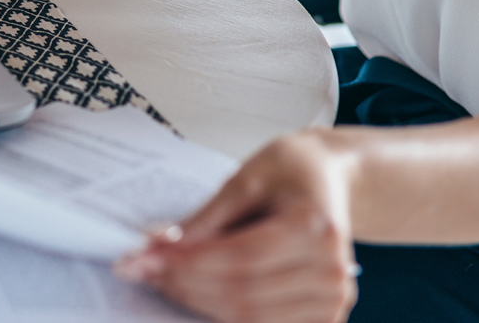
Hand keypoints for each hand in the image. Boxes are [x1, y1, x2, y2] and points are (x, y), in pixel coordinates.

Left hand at [114, 133, 358, 322]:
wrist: (331, 178)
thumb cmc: (293, 170)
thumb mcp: (248, 176)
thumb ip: (207, 217)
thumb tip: (161, 245)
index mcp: (316, 226)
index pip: (242, 257)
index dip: (189, 262)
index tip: (146, 256)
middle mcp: (332, 271)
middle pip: (243, 294)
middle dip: (185, 283)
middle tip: (144, 268)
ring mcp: (333, 300)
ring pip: (250, 319)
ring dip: (199, 303)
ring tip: (165, 279)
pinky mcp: (326, 318)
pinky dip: (225, 313)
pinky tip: (197, 292)